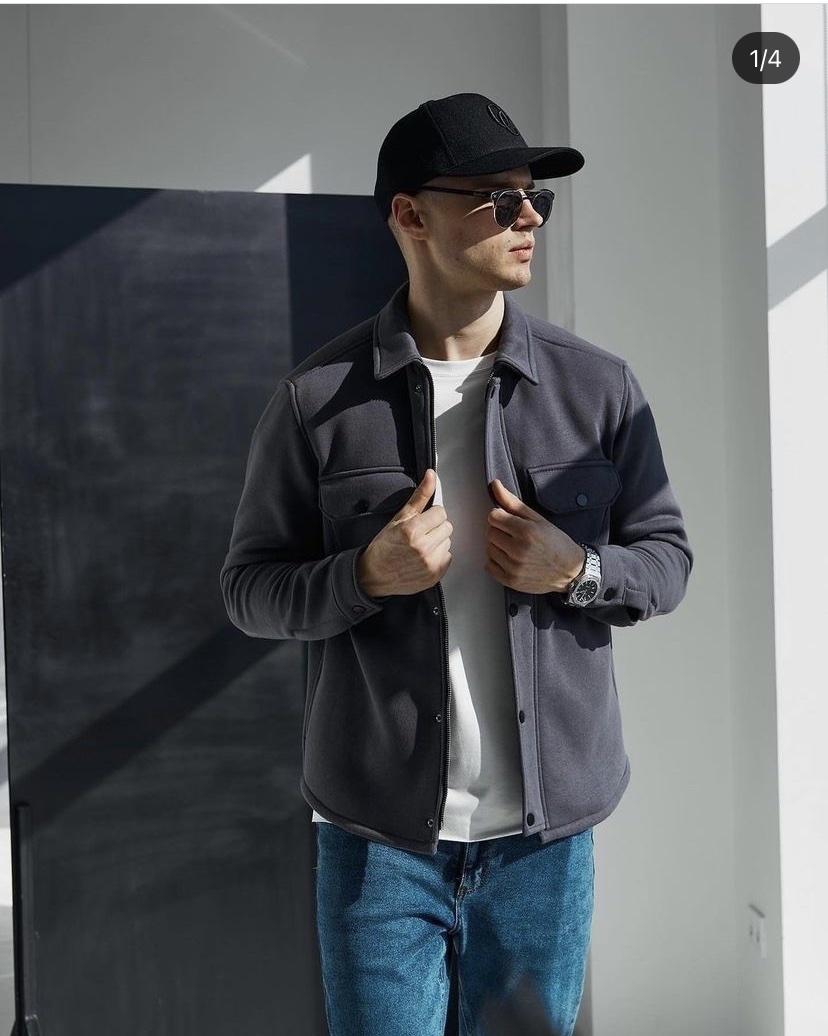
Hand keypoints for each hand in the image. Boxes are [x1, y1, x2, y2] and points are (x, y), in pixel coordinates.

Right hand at [357, 469, 451, 596]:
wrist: (374, 575)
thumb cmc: (384, 546)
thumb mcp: (399, 517)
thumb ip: (420, 496)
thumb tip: (431, 476)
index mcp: (413, 531)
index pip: (440, 512)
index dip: (430, 515)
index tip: (421, 520)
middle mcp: (423, 548)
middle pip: (447, 527)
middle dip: (435, 527)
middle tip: (420, 533)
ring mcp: (430, 564)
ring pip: (448, 541)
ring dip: (438, 541)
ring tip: (421, 546)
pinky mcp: (435, 575)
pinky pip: (448, 557)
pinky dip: (439, 556)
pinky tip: (424, 557)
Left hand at [485, 478, 585, 592]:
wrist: (571, 571)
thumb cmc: (556, 543)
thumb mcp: (538, 518)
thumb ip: (512, 502)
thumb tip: (494, 485)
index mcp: (526, 531)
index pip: (493, 517)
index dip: (500, 517)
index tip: (509, 521)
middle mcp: (519, 550)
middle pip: (490, 533)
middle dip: (499, 531)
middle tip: (515, 535)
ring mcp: (514, 567)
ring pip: (489, 549)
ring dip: (497, 547)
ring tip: (514, 547)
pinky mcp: (511, 581)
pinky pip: (489, 566)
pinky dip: (496, 562)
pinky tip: (510, 559)